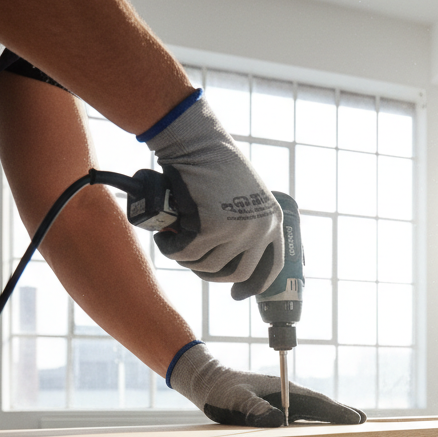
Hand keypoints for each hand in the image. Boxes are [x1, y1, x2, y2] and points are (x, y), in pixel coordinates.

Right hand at [142, 93, 283, 299]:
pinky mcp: (211, 229)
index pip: (271, 266)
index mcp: (272, 222)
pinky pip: (187, 254)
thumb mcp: (243, 196)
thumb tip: (229, 257)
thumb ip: (244, 222)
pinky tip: (165, 238)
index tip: (239, 295)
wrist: (197, 141)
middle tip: (193, 262)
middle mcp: (260, 230)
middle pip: (236, 273)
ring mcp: (237, 231)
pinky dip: (172, 248)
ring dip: (188, 259)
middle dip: (212, 275)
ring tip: (176, 240)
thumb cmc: (214, 165)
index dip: (254, 284)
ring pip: (208, 266)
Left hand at [169, 343, 366, 427]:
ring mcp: (282, 401)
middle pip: (319, 407)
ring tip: (351, 425)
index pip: (316, 402)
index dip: (336, 411)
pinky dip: (315, 421)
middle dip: (340, 414)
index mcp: (282, 390)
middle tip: (364, 423)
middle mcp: (287, 395)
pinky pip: (301, 416)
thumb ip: (255, 409)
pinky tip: (321, 429)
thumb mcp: (235, 400)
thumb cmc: (220, 390)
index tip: (355, 419)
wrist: (208, 381)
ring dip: (330, 418)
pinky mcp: (275, 408)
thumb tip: (279, 421)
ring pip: (312, 412)